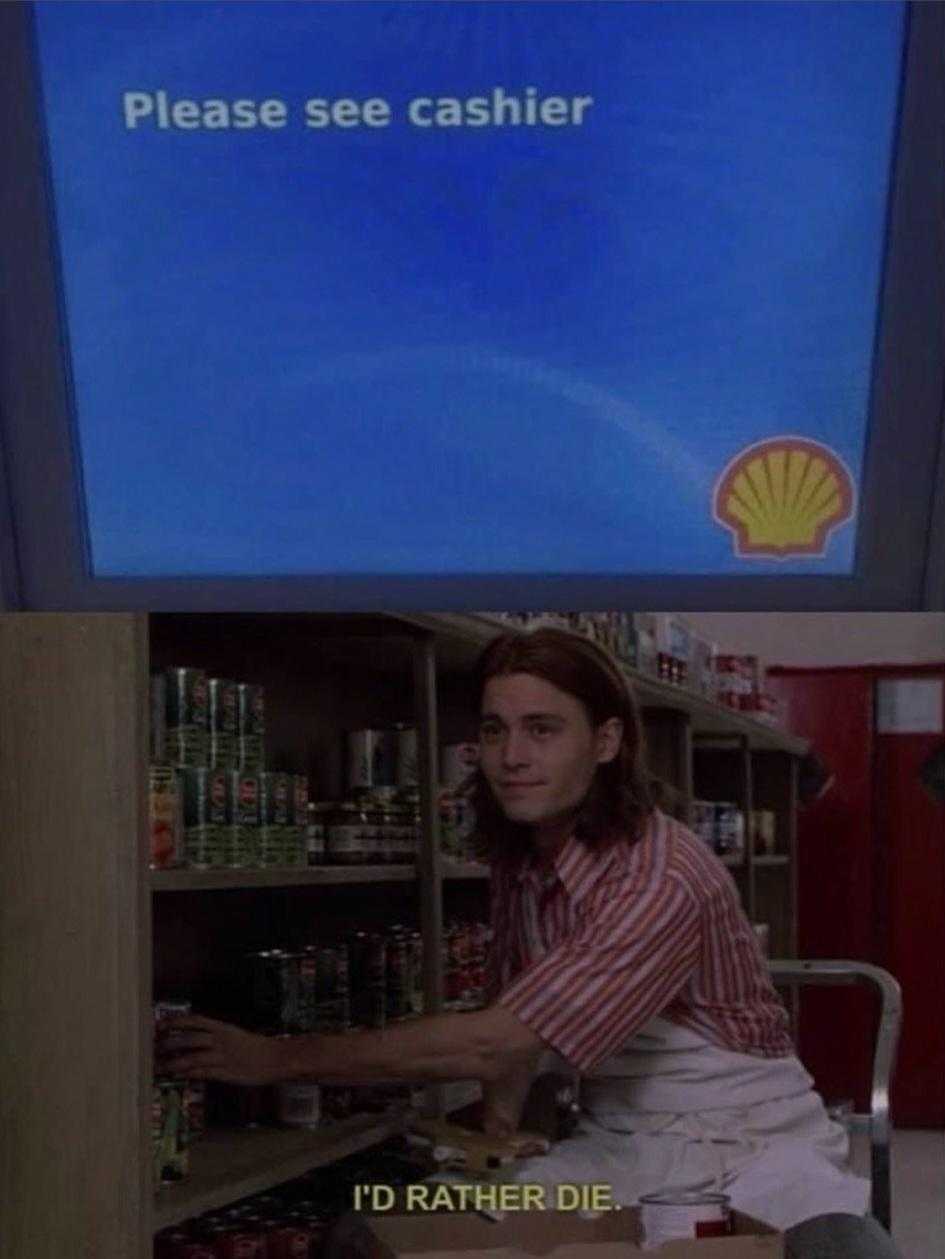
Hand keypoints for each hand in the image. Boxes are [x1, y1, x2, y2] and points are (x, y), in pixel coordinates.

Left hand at [156, 1014, 291, 1084]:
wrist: (276, 1058)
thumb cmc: (257, 1047)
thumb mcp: (236, 1036)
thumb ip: (217, 1037)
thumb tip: (197, 1039)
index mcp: (223, 1028)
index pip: (195, 1021)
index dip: (177, 1022)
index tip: (161, 1025)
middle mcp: (221, 1040)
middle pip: (189, 1038)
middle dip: (170, 1043)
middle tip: (155, 1048)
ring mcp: (222, 1056)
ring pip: (193, 1057)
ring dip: (174, 1062)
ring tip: (160, 1066)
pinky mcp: (225, 1072)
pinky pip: (203, 1072)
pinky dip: (189, 1074)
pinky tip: (178, 1076)